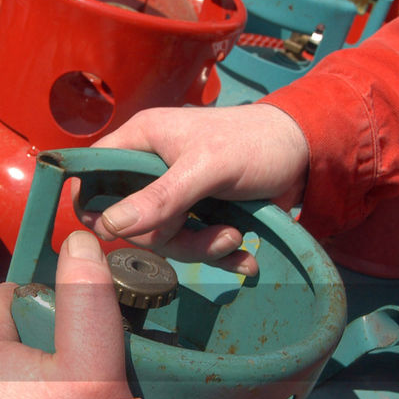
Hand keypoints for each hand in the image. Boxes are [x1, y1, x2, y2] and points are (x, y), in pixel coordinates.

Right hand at [85, 104, 309, 274]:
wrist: (307, 155)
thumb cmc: (255, 143)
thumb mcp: (206, 167)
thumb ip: (161, 197)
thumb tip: (109, 227)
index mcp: (142, 141)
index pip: (94, 170)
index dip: (90, 202)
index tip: (105, 231)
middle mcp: (152, 168)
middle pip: (131, 221)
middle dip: (170, 237)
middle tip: (209, 232)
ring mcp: (176, 196)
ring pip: (163, 240)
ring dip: (202, 248)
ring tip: (235, 237)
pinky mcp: (200, 216)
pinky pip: (193, 247)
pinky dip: (219, 256)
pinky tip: (245, 257)